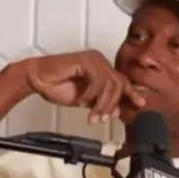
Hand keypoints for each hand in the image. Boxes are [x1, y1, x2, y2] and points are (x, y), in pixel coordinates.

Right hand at [24, 50, 145, 121]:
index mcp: (102, 68)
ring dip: (103, 103)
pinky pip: (98, 81)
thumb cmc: (57, 87)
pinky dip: (92, 94)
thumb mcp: (85, 101)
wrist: (37, 79)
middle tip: (103, 118)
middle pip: (119, 84)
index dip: (131, 93)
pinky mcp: (85, 60)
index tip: (140, 105)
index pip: (122, 81)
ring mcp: (93, 59)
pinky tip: (83, 101)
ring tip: (94, 115)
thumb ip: (101, 104)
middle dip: (112, 104)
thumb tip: (117, 111)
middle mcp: (100, 61)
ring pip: (110, 84)